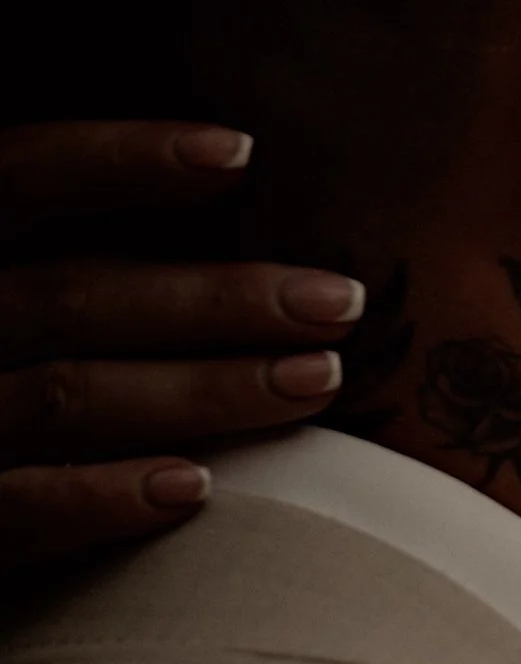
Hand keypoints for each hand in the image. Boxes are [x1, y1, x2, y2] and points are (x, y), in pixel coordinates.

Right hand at [0, 121, 362, 570]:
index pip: (14, 177)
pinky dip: (102, 497)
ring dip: (200, 390)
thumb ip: (85, 281)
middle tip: (344, 304)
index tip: (245, 153)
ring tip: (320, 382)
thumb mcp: (24, 318)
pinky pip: (12, 510)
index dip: (119, 160)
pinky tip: (198, 488)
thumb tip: (243, 191)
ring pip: (63, 397)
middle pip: (70, 298)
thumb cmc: (4, 399)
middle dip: (216, 300)